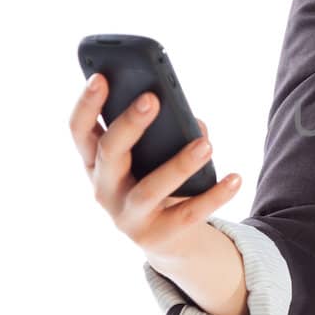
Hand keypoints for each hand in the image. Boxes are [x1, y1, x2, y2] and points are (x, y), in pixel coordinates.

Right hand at [70, 73, 240, 257]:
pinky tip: (235, 177)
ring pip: (150, 189)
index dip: (86, 104)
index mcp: (96, 162)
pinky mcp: (156, 237)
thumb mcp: (152, 156)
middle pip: (110, 153)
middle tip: (152, 98)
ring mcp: (127, 217)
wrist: (168, 237)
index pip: (79, 131)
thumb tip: (192, 123)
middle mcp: (103, 189)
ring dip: (179, 164)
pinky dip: (214, 195)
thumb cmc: (157, 179)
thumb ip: (165, 133)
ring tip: (206, 144)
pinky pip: (188, 214)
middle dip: (130, 124)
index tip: (100, 77)